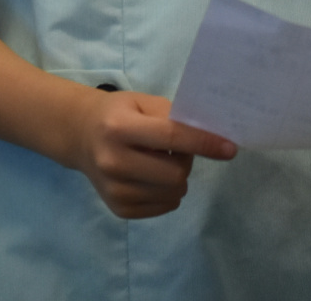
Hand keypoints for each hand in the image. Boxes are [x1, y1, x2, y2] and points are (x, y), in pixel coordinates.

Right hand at [61, 89, 236, 218]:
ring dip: (178, 178)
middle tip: (177, 151)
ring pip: (172, 194)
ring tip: (161, 162)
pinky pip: (164, 207)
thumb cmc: (119, 114)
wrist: (81, 136)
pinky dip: (168, 193)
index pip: (170, 137)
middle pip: (174, 174)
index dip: (203, 143)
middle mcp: (113, 161)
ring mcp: (113, 189)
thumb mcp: (143, 102)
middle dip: (186, 162)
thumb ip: (174, 116)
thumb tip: (210, 136)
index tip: (230, 149)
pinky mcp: (118, 208)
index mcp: (119, 128)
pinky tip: (153, 177)